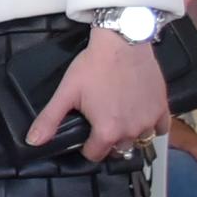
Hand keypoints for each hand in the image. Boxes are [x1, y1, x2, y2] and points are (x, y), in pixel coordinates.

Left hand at [27, 24, 169, 157]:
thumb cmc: (93, 66)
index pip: (95, 155)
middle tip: (101, 122)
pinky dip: (152, 126)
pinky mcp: (163, 108)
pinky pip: (160, 129)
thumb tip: (33, 142)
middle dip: (108, 141)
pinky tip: (140, 115)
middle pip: (118, 150)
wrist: (123, 41)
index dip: (86, 146)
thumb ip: (49, 120)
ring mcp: (149, 121)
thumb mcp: (66, 92)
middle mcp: (131, 132)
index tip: (85, 133)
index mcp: (107, 132)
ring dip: (130, 135)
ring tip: (120, 118)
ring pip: (139, 140)